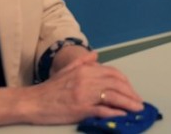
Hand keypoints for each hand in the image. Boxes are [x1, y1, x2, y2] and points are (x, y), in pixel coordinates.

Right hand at [26, 51, 143, 123]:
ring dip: (128, 103)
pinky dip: (114, 112)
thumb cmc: (49, 89)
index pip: (113, 73)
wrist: (32, 102)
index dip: (126, 83)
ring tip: (137, 109)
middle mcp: (86, 79)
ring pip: (113, 96)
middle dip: (131, 93)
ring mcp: (84, 93)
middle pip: (116, 84)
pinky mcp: (80, 108)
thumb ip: (83, 61)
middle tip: (139, 102)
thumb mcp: (66, 70)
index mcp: (85, 69)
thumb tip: (96, 55)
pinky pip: (102, 109)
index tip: (132, 91)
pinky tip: (122, 115)